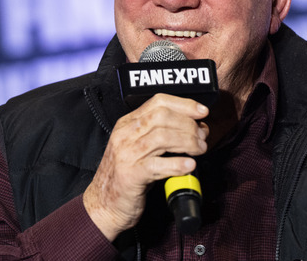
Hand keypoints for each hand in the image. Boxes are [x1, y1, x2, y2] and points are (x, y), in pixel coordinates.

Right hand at [83, 93, 209, 240]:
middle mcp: (125, 135)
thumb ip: (162, 134)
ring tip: (199, 150)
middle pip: (162, 117)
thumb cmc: (127, 177)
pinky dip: (177, 164)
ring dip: (187, 142)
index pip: (158, 102)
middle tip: (202, 137)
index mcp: (128, 124)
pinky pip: (157, 165)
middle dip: (188, 125)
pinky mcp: (130, 175)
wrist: (104, 204)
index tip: (202, 112)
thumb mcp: (140, 148)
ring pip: (162, 137)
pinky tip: (189, 166)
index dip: (184, 104)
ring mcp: (126, 154)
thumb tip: (196, 128)